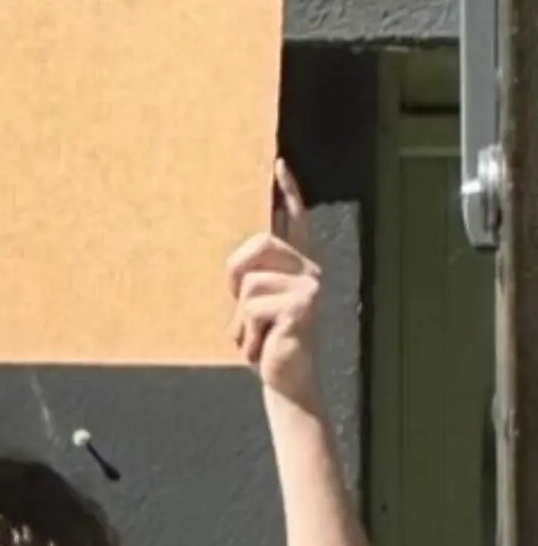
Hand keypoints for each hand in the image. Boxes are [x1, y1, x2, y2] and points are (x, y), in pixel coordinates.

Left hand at [226, 160, 320, 406]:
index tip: (278, 164)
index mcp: (296, 267)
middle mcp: (309, 270)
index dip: (288, 193)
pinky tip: (263, 348)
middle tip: (244, 314)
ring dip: (241, 320)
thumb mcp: (253, 308)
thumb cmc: (268, 344)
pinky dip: (248, 335)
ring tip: (258, 338)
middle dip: (235, 278)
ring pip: (248, 284)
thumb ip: (250, 281)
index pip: (293, 222)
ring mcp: (310, 285)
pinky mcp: (303, 304)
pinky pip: (252, 307)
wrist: (286, 381)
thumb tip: (239, 265)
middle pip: (256, 245)